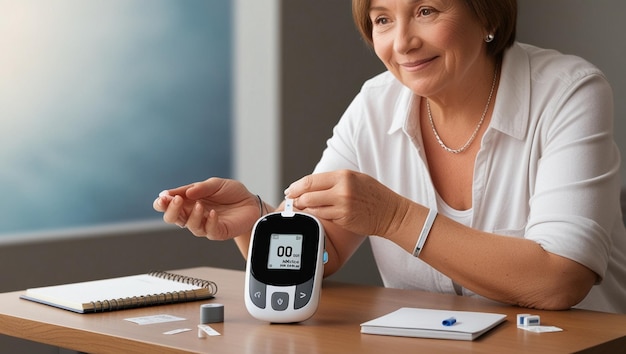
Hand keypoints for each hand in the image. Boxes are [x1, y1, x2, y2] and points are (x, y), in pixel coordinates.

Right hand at [153, 177, 260, 239]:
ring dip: (192, 215)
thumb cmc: (231, 193)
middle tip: (176, 200)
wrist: (251, 203)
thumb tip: (182, 192)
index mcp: (188, 201)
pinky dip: (209, 221)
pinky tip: (213, 213)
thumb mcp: (215, 184)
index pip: (168, 205)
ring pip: (190, 226)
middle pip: (172, 218)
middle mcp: (193, 214)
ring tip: (200, 204)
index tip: (164, 197)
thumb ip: (200, 187)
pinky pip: (209, 230)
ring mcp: (204, 224)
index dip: (162, 203)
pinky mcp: (217, 232)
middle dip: (171, 210)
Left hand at [284, 170, 409, 236]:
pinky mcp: (343, 219)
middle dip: (295, 198)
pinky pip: (322, 217)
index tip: (290, 190)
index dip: (297, 186)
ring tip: (299, 208)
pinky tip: (314, 214)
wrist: (390, 213)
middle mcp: (342, 189)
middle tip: (290, 200)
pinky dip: (315, 215)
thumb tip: (312, 184)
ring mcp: (342, 206)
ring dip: (303, 208)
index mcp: (344, 175)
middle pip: (308, 194)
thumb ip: (335, 180)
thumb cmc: (374, 195)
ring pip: (313, 207)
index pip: (312, 180)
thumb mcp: (356, 178)